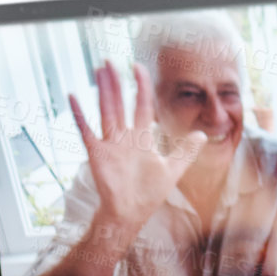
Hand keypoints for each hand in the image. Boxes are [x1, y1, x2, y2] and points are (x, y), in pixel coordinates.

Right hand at [70, 62, 206, 238]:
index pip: (142, 105)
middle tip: (110, 60)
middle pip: (120, 103)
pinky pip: (87, 130)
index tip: (138, 67)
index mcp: (141, 138)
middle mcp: (124, 137)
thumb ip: (186, 152)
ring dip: (102, 90)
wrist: (130, 215)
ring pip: (106, 110)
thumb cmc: (148, 194)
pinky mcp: (97, 153)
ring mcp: (109, 143)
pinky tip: (73, 97)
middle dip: (116, 82)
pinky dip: (80, 115)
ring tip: (98, 70)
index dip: (141, 86)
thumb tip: (203, 135)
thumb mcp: (172, 170)